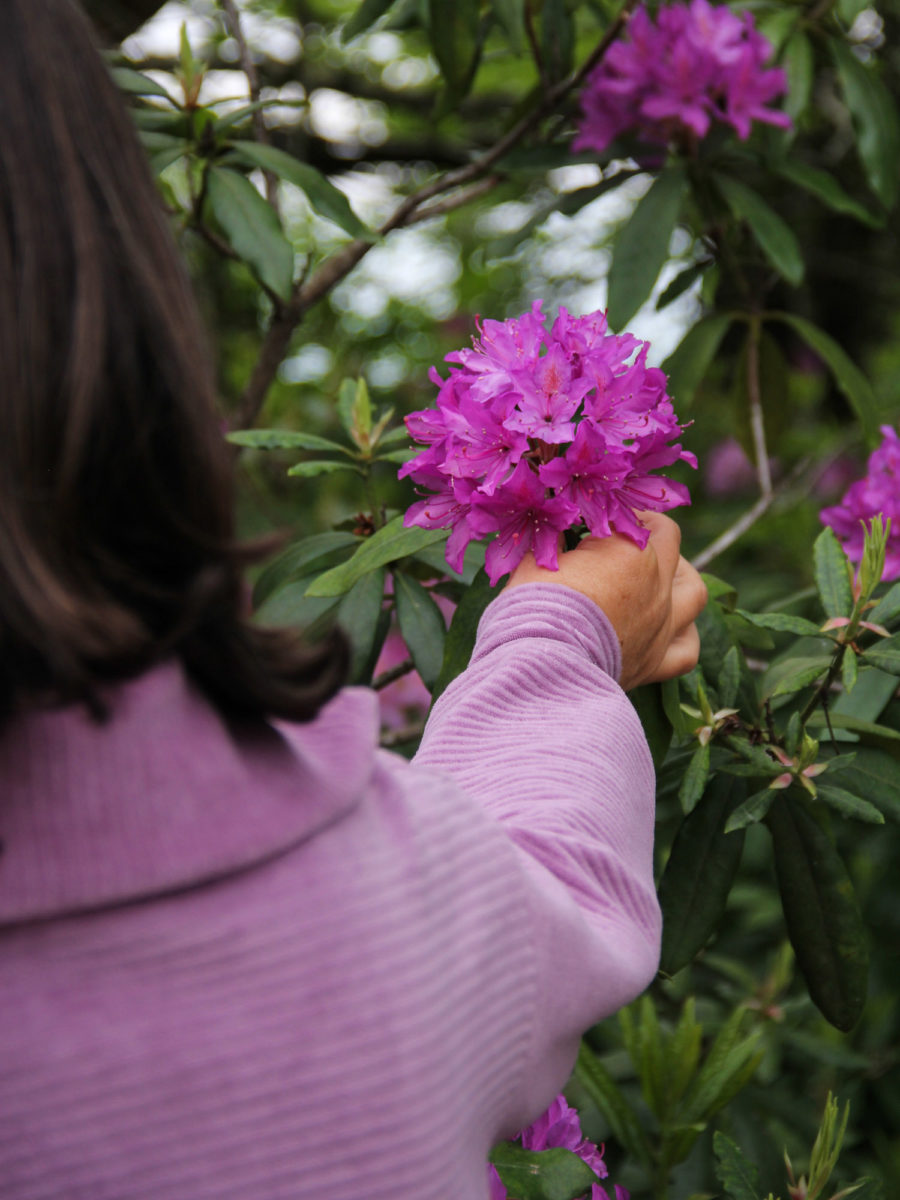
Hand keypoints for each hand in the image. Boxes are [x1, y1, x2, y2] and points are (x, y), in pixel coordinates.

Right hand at [506, 514, 706, 690]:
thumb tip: (555, 525)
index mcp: (628, 550)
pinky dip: (685, 635)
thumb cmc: (532, 608)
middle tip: (621, 540)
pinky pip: (687, 648)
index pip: (627, 515)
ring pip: (694, 591)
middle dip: (647, 533)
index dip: (607, 515)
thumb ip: (553, 540)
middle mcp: (655, 583)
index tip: (587, 521)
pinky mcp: (656, 661)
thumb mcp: (536, 562)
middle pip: (669, 541)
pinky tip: (669, 628)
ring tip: (658, 577)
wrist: (541, 666)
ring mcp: (661, 623)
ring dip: (680, 577)